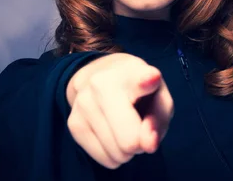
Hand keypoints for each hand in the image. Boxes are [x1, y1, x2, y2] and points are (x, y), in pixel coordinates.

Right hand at [66, 53, 173, 169]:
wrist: (100, 76)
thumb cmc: (140, 91)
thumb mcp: (159, 97)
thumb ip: (159, 119)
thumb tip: (147, 145)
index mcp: (132, 72)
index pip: (142, 78)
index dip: (147, 80)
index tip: (151, 78)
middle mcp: (102, 83)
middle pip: (130, 141)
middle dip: (139, 143)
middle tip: (137, 124)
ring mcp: (83, 103)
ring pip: (117, 154)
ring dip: (126, 148)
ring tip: (123, 124)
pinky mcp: (73, 123)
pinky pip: (105, 159)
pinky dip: (113, 153)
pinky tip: (110, 131)